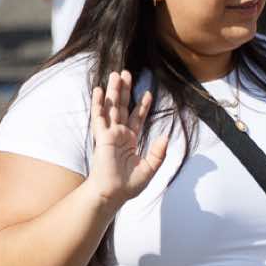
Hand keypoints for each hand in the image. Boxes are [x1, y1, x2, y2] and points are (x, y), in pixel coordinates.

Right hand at [86, 69, 170, 205]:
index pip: (137, 118)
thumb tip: (166, 136)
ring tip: (116, 74)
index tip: (148, 92)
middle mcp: (120, 134)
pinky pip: (99, 117)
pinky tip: (99, 90)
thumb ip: (158, 152)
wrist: (113, 194)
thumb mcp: (150, 168)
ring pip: (112, 107)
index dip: (142, 105)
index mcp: (131, 141)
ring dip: (114, 91)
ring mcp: (110, 134)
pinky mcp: (101, 137)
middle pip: (123, 107)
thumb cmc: (129, 185)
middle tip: (126, 72)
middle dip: (125, 90)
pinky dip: (99, 103)